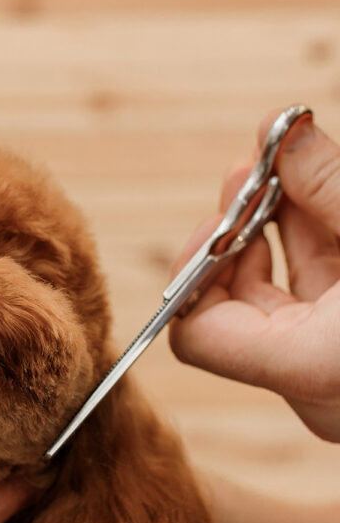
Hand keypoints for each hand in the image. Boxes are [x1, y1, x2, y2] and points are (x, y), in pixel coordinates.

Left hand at [169, 112, 339, 441]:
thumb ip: (334, 189)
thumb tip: (282, 132)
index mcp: (310, 371)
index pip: (196, 335)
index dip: (198, 271)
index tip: (226, 216)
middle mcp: (314, 390)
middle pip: (237, 307)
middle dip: (245, 231)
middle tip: (258, 170)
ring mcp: (333, 379)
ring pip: (283, 299)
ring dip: (284, 230)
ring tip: (293, 167)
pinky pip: (318, 303)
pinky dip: (316, 250)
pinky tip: (323, 199)